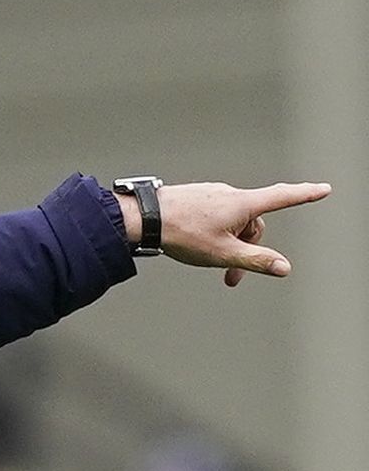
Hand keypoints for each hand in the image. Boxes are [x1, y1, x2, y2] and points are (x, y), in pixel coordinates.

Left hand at [118, 180, 330, 286]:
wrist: (146, 217)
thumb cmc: (183, 234)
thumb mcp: (223, 254)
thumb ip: (255, 261)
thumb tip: (283, 267)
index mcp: (243, 204)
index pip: (283, 198)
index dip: (305, 196)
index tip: (323, 190)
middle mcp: (231, 194)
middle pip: (253, 223)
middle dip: (247, 250)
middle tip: (230, 280)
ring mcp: (214, 194)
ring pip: (233, 223)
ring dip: (229, 245)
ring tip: (208, 262)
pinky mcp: (199, 197)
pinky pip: (217, 217)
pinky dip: (215, 234)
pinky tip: (195, 242)